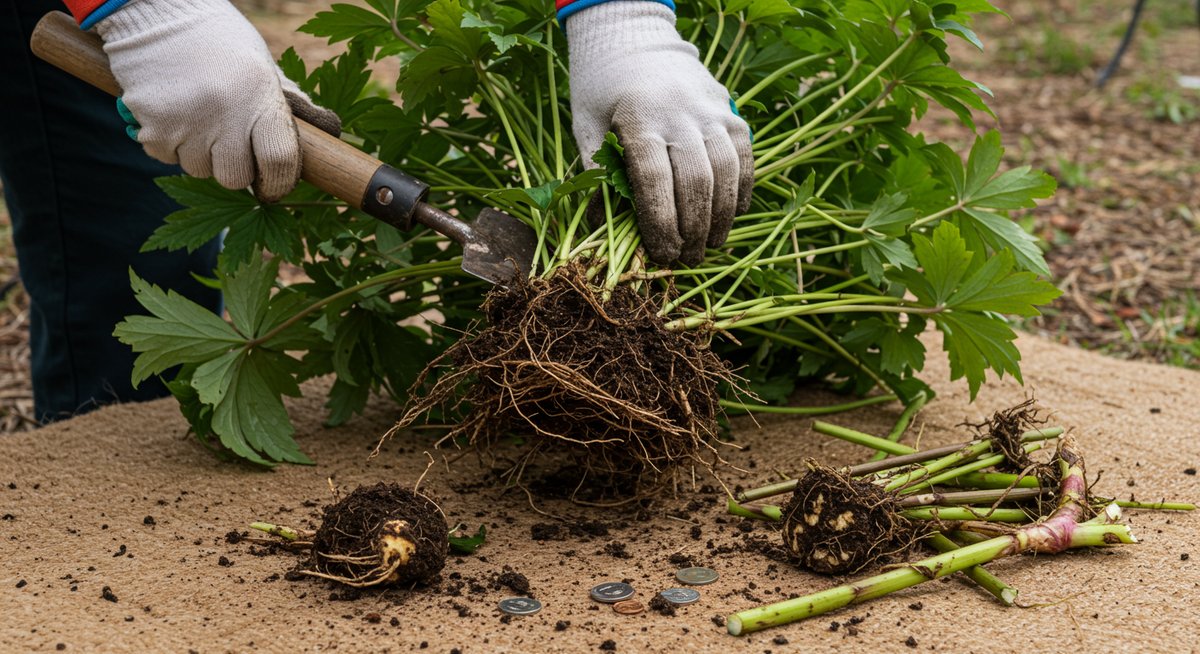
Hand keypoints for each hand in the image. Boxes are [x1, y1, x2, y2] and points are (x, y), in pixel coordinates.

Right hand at [96, 0, 339, 201]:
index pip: (280, 160)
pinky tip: (173, 113)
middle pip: (236, 178)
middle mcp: (225, 111)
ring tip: (198, 118)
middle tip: (230, 145)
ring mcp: (186, 121)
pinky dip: (169, 145)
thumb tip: (329, 129)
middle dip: (236, 170)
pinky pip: (166, 158)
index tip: (273, 189)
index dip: (279, 183)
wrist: (154, 13)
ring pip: (199, 170)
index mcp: (260, 94)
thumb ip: (287, 103)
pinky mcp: (152, 126)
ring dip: (200, 155)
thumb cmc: (217, 41)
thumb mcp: (261, 65)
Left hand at [566, 1, 753, 265]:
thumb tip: (602, 229)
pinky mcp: (729, 110)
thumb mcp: (586, 126)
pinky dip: (741, 189)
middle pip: (695, 182)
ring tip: (711, 246)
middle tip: (687, 261)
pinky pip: (743, 156)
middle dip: (694, 230)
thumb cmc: (602, 89)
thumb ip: (597, 174)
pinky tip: (731, 216)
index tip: (662, 255)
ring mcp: (710, 111)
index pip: (655, 181)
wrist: (635, 38)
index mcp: (638, 119)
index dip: (660, 224)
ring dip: (721, 217)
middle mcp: (679, 114)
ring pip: (725, 172)